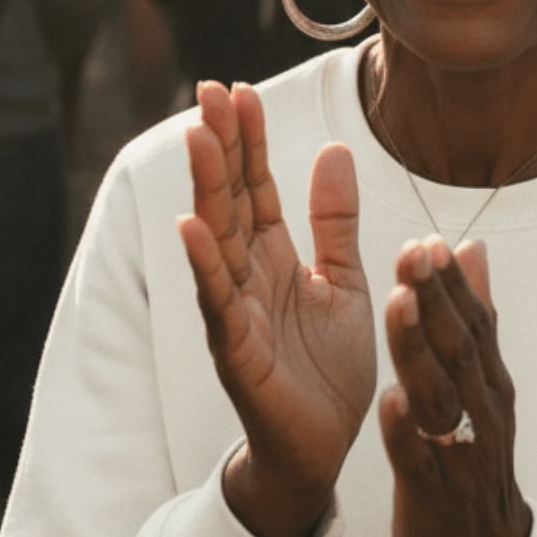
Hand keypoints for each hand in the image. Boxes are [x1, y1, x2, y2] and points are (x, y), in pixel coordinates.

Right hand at [178, 82, 375, 536]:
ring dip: (207, 188)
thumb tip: (335, 150)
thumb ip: (336, 221)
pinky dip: (205, 263)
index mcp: (275, 257)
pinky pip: (218, 301)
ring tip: (199, 138)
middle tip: (208, 91)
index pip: (258, 185)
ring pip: (218, 239)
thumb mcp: (343, 280)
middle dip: (222, 146)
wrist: (325, 446)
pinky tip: (192, 226)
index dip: (250, 140)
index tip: (239, 90)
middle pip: (231, 200)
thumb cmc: (327, 367)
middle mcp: (248, 275)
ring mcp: (235, 310)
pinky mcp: (235, 350)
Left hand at [378, 236, 530, 536]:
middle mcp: (481, 410)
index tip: (430, 240)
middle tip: (414, 251)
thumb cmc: (475, 460)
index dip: (451, 281)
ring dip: (419, 348)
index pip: (473, 321)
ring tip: (399, 303)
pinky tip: (390, 401)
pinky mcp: (434, 492)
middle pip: (458, 348)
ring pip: (439, 395)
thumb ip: (475, 316)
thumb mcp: (482, 385)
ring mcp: (460, 452)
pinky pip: (419, 458)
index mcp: (488, 382)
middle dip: (435, 297)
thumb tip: (474, 248)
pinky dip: (406, 431)